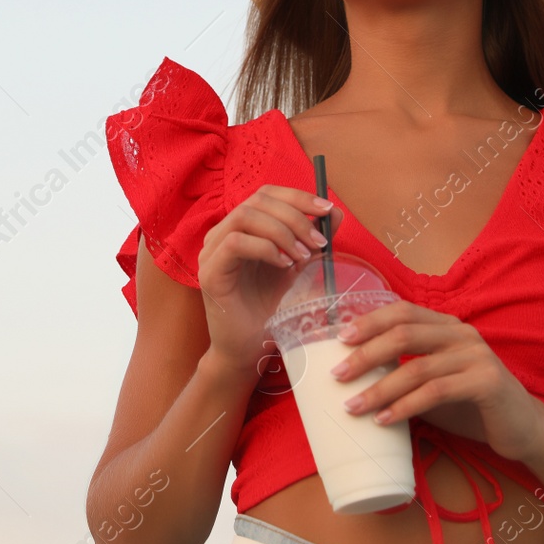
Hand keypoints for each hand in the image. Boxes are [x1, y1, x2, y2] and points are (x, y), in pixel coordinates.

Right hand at [197, 185, 336, 379]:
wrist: (248, 348)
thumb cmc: (269, 309)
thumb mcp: (297, 268)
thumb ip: (311, 240)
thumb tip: (335, 212)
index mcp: (240, 229)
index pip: (265, 194)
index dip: (297, 196)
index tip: (327, 209)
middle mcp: (221, 234)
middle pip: (256, 201)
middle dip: (295, 216)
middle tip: (318, 242)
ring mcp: (211, 252)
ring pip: (245, 217)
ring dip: (281, 232)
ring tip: (302, 256)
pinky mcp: (208, 272)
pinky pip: (235, 243)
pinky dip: (265, 248)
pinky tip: (283, 266)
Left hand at [329, 298, 543, 465]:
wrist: (524, 430)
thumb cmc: (471, 406)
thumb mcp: (433, 383)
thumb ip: (404, 372)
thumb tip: (353, 375)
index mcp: (447, 327)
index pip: (402, 311)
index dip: (369, 321)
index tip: (338, 339)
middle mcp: (462, 334)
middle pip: (403, 334)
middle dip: (365, 354)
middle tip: (337, 375)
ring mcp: (477, 356)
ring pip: (416, 367)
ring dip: (379, 388)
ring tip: (352, 407)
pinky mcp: (487, 383)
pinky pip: (436, 391)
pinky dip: (405, 406)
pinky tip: (384, 420)